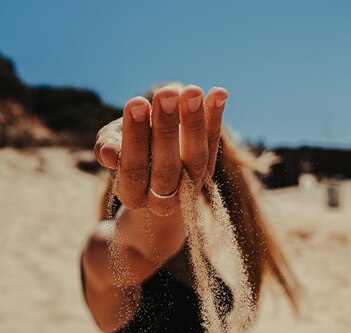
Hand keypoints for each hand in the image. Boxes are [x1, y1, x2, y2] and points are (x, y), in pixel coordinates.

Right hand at [94, 85, 227, 215]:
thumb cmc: (127, 151)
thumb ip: (108, 147)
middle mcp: (163, 200)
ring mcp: (189, 189)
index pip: (133, 170)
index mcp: (133, 196)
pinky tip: (219, 93)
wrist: (154, 171)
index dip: (135, 138)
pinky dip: (216, 118)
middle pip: (166, 169)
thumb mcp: (113, 147)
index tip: (136, 102)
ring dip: (194, 123)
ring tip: (191, 90)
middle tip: (165, 94)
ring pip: (195, 160)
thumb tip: (108, 153)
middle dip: (165, 129)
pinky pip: (213, 145)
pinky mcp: (208, 173)